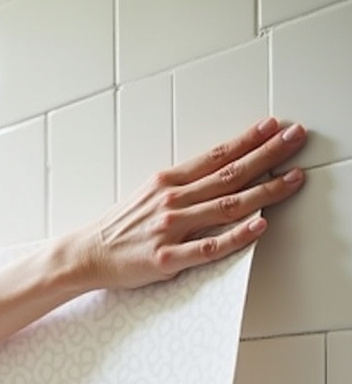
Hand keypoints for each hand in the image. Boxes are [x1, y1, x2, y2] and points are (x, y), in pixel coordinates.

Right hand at [80, 117, 306, 290]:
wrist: (87, 254)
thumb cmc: (118, 228)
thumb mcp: (148, 194)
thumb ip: (182, 185)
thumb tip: (217, 174)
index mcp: (168, 182)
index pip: (216, 156)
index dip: (248, 139)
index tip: (274, 125)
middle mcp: (172, 200)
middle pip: (229, 175)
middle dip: (268, 154)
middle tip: (296, 137)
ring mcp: (171, 229)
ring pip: (227, 207)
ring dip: (265, 191)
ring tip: (293, 179)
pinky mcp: (167, 259)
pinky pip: (209, 247)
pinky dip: (237, 236)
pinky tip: (259, 225)